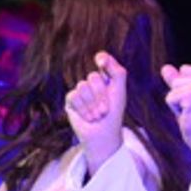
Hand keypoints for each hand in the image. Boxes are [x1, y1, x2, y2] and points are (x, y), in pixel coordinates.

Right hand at [65, 51, 127, 171]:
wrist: (103, 134)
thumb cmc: (114, 113)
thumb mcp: (120, 92)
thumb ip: (117, 72)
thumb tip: (102, 57)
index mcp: (106, 78)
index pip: (102, 60)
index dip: (102, 59)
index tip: (101, 62)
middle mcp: (92, 83)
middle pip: (93, 77)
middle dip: (101, 95)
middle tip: (105, 110)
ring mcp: (81, 91)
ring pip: (82, 86)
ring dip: (93, 104)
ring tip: (98, 115)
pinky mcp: (71, 100)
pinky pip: (74, 96)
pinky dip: (83, 108)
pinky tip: (88, 117)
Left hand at [161, 64, 190, 166]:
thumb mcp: (188, 98)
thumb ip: (178, 82)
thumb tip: (166, 68)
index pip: (184, 70)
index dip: (183, 88)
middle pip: (177, 80)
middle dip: (179, 97)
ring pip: (173, 90)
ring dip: (177, 105)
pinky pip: (170, 98)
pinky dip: (175, 110)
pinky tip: (189, 117)